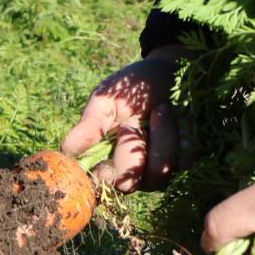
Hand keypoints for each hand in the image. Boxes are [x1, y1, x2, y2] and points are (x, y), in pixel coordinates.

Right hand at [62, 45, 185, 192]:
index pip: (101, 182)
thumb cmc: (132, 87)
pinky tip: (179, 116)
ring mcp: (161, 169)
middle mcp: (133, 171)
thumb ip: (90, 124)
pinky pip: (184, 161)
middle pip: (128, 184)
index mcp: (108, 158)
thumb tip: (67, 150)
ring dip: (160, 137)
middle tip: (131, 121)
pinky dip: (180, 136)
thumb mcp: (106, 99)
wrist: (170, 70)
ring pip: (158, 173)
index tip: (104, 165)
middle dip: (129, 151)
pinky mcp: (187, 161)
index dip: (102, 178)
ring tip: (161, 109)